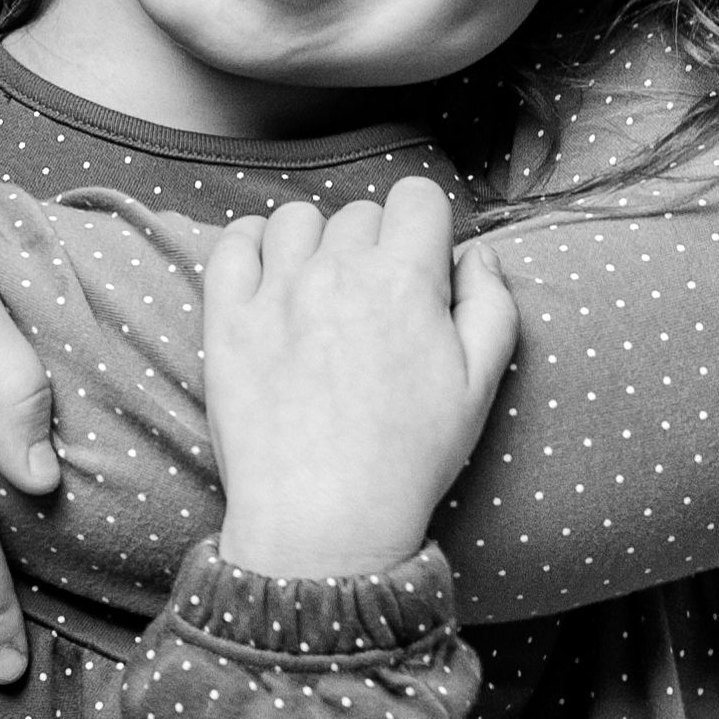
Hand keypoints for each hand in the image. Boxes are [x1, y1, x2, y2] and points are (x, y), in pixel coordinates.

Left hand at [204, 176, 514, 580]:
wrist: (323, 521)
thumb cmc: (408, 458)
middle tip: (375, 305)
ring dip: (315, 243)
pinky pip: (233, 244)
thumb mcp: (480, 385)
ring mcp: (275, 293)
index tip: (421, 267)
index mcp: (405, 281)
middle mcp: (337, 272)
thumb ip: (491, 303)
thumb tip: (477, 252)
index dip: (425, 228)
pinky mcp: (227, 319)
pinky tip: (269, 277)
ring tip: (322, 292)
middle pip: (360, 213)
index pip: (417, 197)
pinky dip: (251, 247)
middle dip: (374, 246)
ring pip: (296, 219)